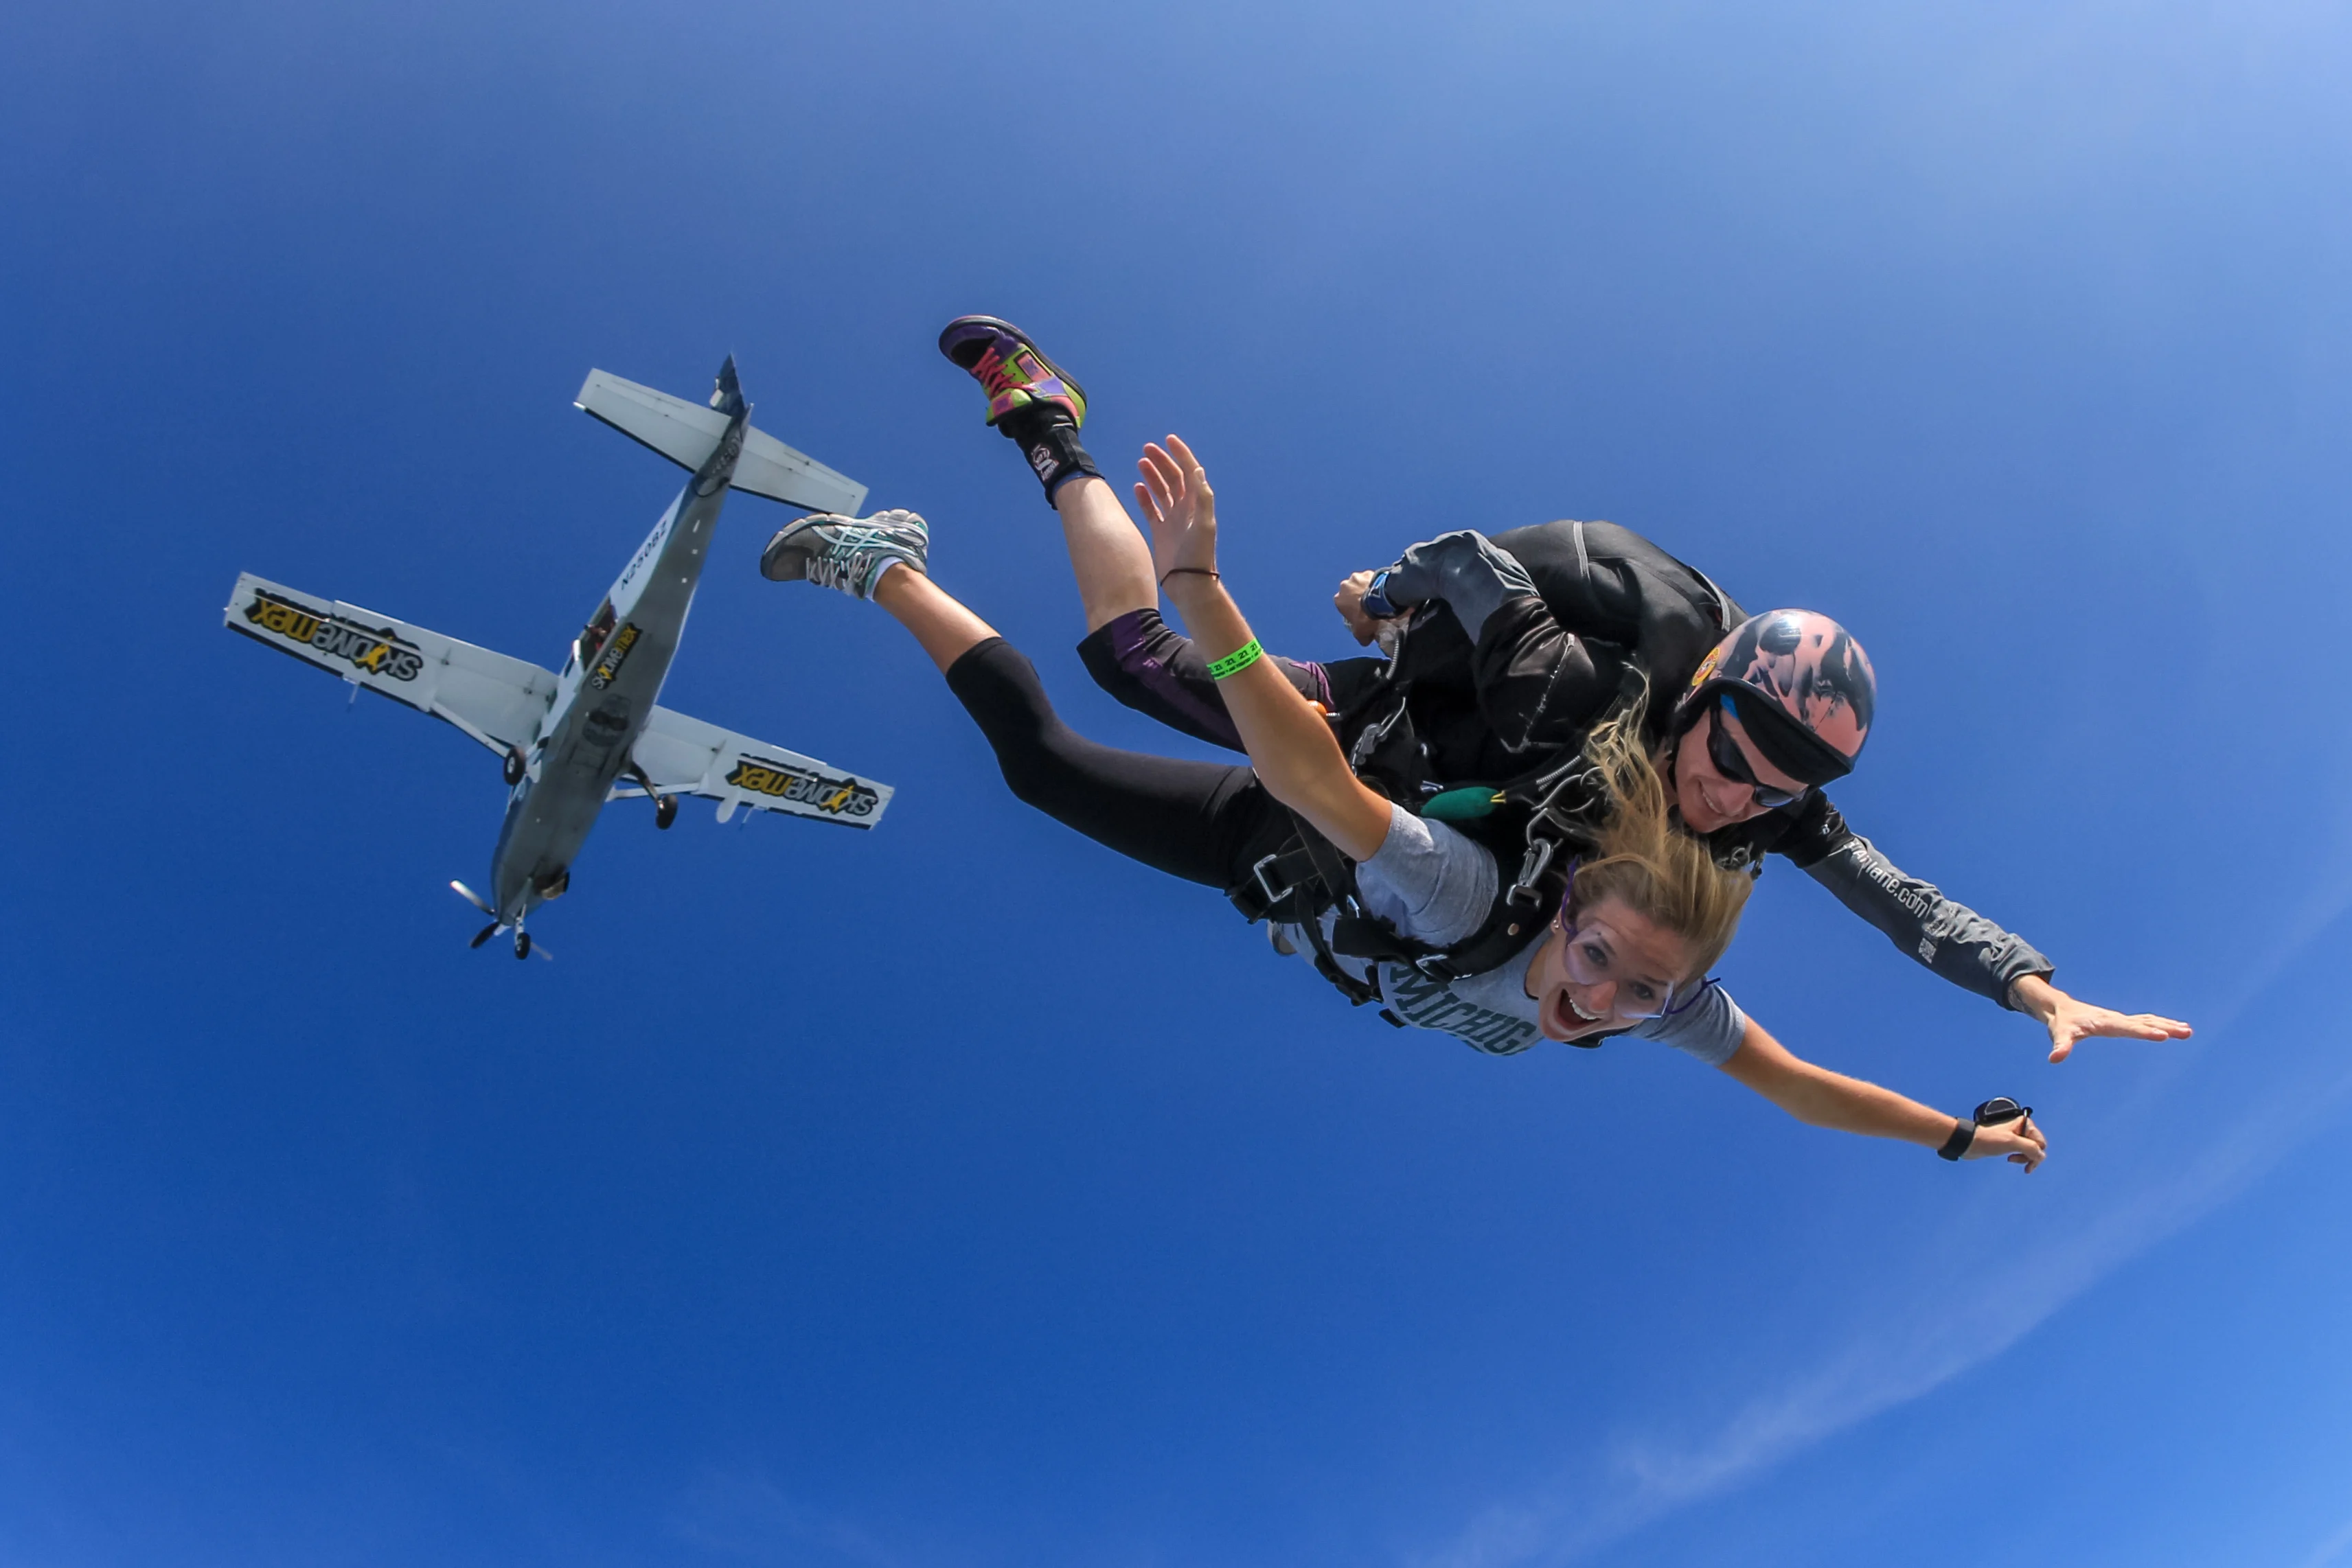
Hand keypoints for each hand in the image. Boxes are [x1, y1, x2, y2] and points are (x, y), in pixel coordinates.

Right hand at [1133, 435, 1218, 586]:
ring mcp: (1172, 520)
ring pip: (1161, 491)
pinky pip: (1151, 509)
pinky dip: (1144, 497)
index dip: (1181, 454)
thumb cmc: (1198, 555)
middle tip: (1147, 448)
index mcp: (1197, 504)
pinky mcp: (1160, 532)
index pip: (1190, 472)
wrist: (1188, 583)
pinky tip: (1137, 487)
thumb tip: (1197, 470)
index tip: (1169, 440)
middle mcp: (1185, 509)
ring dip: (1152, 475)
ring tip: (1141, 462)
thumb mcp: (1204, 524)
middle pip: (1174, 478)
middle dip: (1162, 461)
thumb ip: (1202, 497)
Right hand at [1334, 570, 1400, 646]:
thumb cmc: (1367, 616)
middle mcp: (1345, 585)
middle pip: (1350, 592)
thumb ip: (1360, 636)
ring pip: (1361, 583)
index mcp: (1339, 599)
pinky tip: (1383, 590)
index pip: (1343, 605)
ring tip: (1378, 597)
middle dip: (1357, 597)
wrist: (1381, 600)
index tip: (1360, 615)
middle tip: (1369, 605)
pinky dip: (1376, 582)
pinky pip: (1372, 577)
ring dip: (1366, 588)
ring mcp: (1357, 576)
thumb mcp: (1361, 632)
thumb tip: (1364, 640)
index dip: (1351, 610)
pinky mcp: (1370, 571)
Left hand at [1963, 1112, 2047, 1172]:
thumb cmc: (1988, 1139)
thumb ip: (2030, 1148)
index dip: (2036, 1154)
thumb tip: (2041, 1155)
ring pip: (2030, 1151)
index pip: (2041, 1143)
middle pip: (2037, 1147)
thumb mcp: (2012, 1142)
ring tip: (2012, 1160)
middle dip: (2030, 1157)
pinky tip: (2010, 1159)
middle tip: (2021, 1164)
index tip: (2027, 1163)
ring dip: (2024, 1159)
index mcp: (2025, 1123)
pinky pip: (2022, 1152)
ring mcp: (2017, 1136)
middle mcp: (2022, 1128)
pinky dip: (2020, 1158)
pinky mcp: (2010, 1143)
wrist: (1970, 1143)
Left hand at [2010, 975, 2193, 1063]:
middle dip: (2166, 1027)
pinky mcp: (2121, 1021)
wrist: (2061, 1007)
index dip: (2145, 1032)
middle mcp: (2116, 1019)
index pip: (2128, 1028)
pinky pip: (2145, 1021)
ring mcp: (2120, 1019)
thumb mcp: (2059, 1034)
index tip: (2163, 1035)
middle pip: (2145, 1022)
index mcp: (2105, 1022)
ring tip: (2188, 1031)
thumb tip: (2054, 1059)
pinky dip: (2161, 1023)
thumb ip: (2060, 1046)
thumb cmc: (2062, 1022)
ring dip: (2168, 1024)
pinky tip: (2174, 1026)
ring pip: (2148, 1020)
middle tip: (2187, 1032)